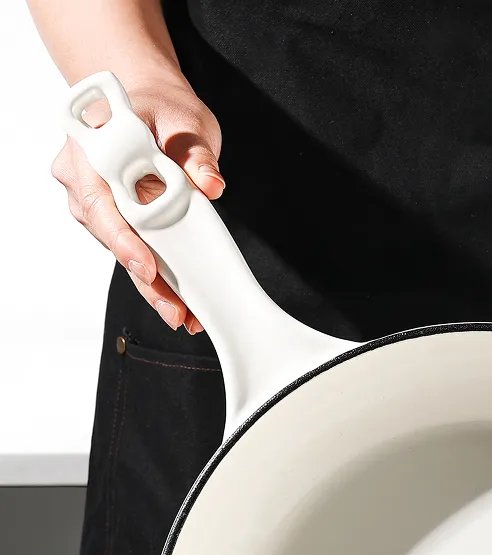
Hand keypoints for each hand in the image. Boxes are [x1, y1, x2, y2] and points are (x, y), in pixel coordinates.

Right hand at [52, 73, 223, 333]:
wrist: (150, 106)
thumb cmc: (161, 109)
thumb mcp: (185, 122)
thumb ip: (196, 153)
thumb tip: (211, 184)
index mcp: (91, 147)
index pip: (99, 201)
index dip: (121, 238)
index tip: (146, 265)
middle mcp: (83, 177)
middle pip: (110, 237)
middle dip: (144, 278)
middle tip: (175, 310)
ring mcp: (95, 202)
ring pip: (120, 251)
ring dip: (152, 285)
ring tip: (182, 314)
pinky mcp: (113, 220)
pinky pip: (131, 250)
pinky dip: (155, 277)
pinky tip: (178, 301)